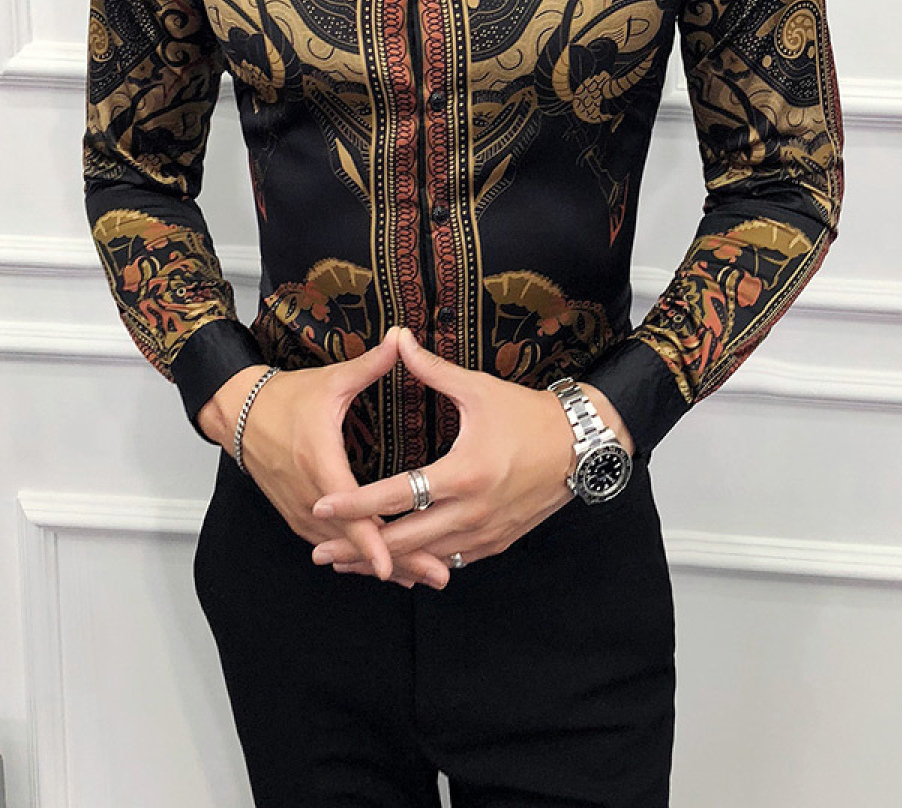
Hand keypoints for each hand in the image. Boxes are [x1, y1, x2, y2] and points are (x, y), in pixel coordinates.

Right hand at [196, 326, 452, 589]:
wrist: (240, 413)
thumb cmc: (287, 397)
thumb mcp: (332, 380)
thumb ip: (371, 364)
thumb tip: (403, 337)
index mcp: (319, 461)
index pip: (347, 509)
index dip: (370, 539)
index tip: (392, 563)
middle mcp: (309, 495)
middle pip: (354, 540)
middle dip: (396, 561)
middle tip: (437, 577)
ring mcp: (302, 510)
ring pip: (344, 549)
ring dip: (382, 563)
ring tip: (424, 577)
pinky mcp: (299, 516)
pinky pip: (333, 544)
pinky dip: (360, 557)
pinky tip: (390, 568)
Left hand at [307, 327, 633, 576]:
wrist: (582, 447)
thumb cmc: (528, 415)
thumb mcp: (479, 389)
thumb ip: (432, 370)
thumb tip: (398, 338)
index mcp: (462, 473)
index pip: (395, 495)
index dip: (354, 504)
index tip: (321, 507)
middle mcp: (472, 512)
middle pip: (404, 541)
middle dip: (359, 549)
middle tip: (319, 552)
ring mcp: (486, 533)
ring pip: (426, 559)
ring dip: (387, 562)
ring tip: (347, 562)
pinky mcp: (497, 543)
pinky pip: (451, 560)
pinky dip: (422, 562)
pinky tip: (397, 562)